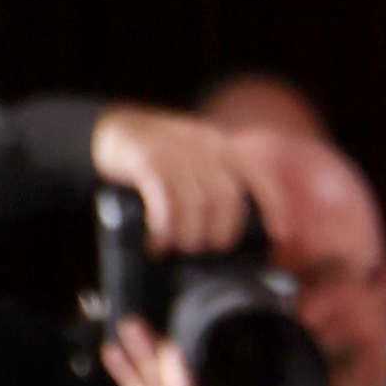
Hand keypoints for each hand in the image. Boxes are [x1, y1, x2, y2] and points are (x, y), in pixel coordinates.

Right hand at [86, 103, 257, 254]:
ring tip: (176, 247)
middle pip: (227, 200)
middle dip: (219, 235)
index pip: (256, 175)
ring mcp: (174, 148)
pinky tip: (157, 241)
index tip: (280, 235)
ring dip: (190, 236)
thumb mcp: (192, 163)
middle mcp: (202, 144)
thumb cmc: (154, 160)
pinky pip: (167, 202)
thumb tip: (235, 234)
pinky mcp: (146, 159)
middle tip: (202, 251)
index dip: (273, 207)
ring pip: (198, 204)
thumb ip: (215, 185)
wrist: (105, 134)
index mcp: (218, 145)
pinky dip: (165, 229)